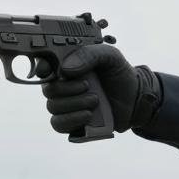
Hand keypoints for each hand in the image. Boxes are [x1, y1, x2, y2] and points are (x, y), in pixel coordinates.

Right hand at [40, 44, 160, 134]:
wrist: (136, 98)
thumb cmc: (120, 75)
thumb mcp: (109, 56)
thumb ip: (89, 54)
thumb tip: (65, 69)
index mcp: (66, 67)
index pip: (42, 67)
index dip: (42, 68)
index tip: (54, 71)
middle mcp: (62, 86)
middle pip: (47, 90)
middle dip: (67, 89)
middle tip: (88, 86)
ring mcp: (67, 105)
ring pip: (53, 107)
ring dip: (74, 104)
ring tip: (95, 100)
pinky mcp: (73, 122)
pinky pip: (58, 124)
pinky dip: (71, 120)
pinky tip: (87, 115)